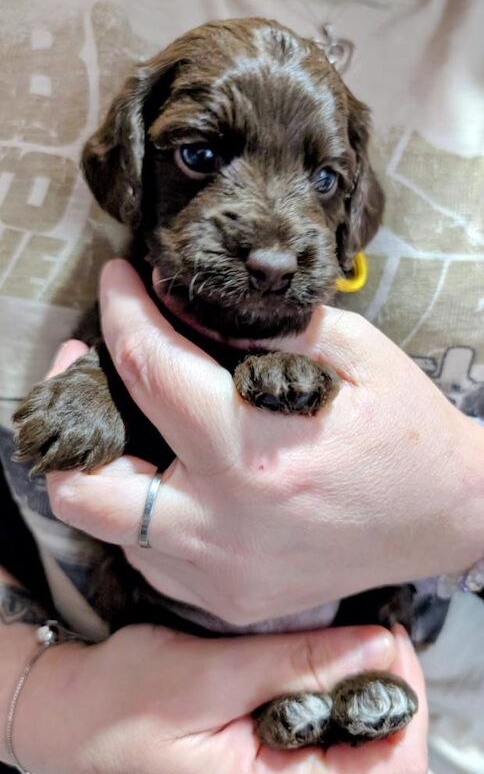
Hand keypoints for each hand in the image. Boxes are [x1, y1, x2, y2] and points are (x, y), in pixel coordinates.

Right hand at [9, 623, 426, 773]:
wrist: (76, 711)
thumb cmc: (126, 699)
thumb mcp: (210, 678)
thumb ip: (294, 665)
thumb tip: (377, 648)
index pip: (381, 771)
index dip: (401, 705)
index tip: (390, 643)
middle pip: (380, 758)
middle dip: (390, 693)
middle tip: (378, 635)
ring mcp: (277, 772)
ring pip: (358, 743)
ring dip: (366, 689)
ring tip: (356, 641)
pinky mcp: (271, 751)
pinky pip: (328, 731)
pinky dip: (338, 690)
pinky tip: (328, 656)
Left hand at [46, 260, 483, 624]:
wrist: (448, 514)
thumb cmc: (406, 429)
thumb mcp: (354, 351)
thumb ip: (267, 326)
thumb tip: (193, 307)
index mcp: (253, 452)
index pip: (150, 368)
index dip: (122, 312)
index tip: (116, 280)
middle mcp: (222, 525)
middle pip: (85, 485)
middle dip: (73, 412)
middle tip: (89, 364)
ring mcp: (221, 574)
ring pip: (108, 526)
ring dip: (108, 464)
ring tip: (135, 418)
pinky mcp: (230, 599)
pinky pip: (151, 558)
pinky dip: (144, 512)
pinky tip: (172, 476)